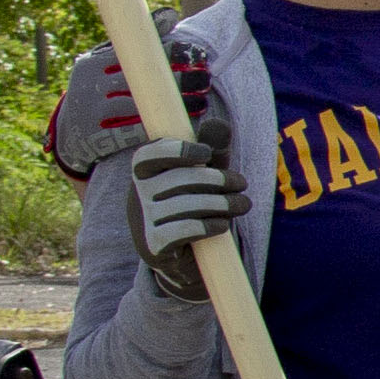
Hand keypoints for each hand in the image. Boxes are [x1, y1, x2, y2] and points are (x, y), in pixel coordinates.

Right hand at [125, 120, 240, 300]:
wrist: (184, 256)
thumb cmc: (194, 204)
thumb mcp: (204, 174)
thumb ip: (211, 149)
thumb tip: (218, 122)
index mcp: (144, 172)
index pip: (150, 154)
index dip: (178, 150)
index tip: (206, 154)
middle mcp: (137, 195)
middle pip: (178, 180)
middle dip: (217, 180)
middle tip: (242, 184)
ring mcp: (142, 222)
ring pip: (185, 206)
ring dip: (222, 204)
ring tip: (243, 205)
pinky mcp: (153, 247)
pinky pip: (182, 230)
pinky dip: (208, 226)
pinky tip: (221, 225)